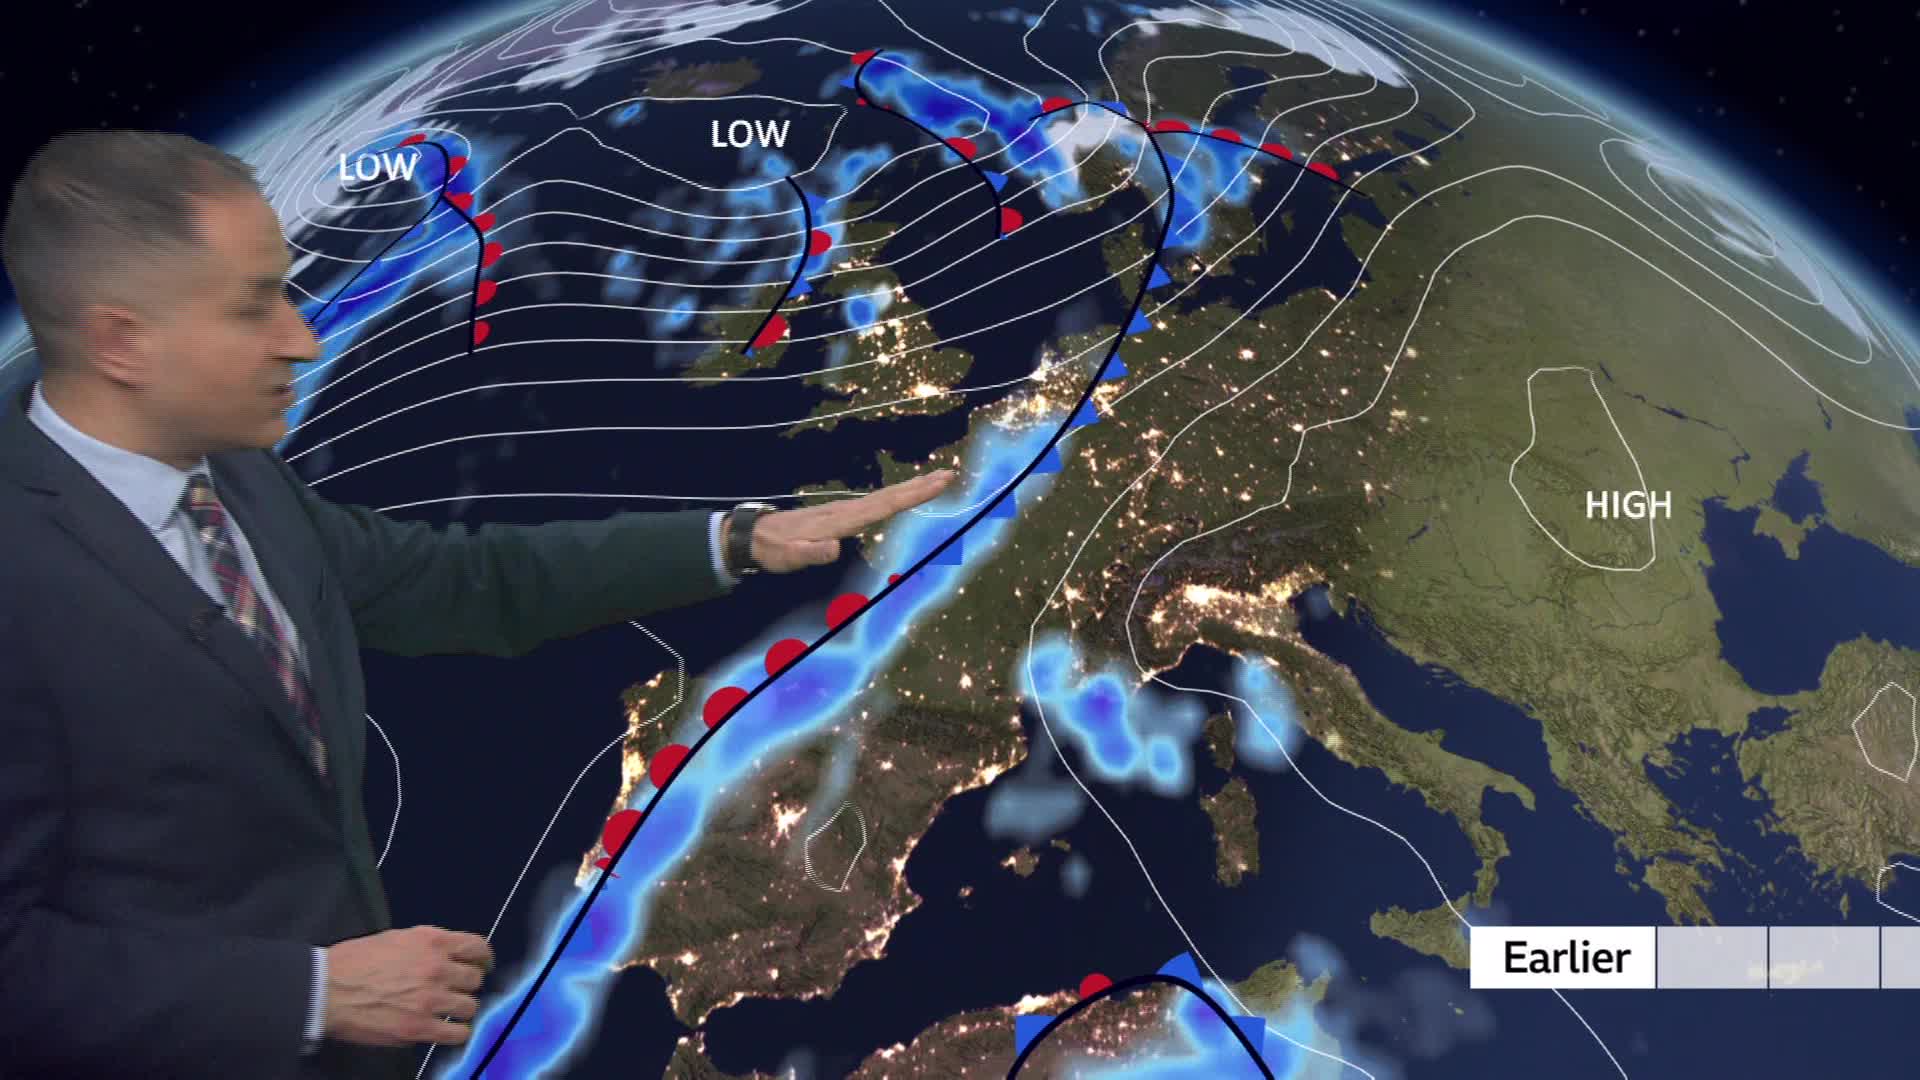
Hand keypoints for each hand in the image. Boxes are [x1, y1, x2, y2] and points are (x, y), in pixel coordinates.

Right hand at [322, 925, 493, 1047]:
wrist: (327, 990)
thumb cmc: (354, 962)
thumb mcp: (396, 938)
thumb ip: (427, 945)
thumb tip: (448, 955)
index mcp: (432, 941)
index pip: (478, 947)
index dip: (483, 958)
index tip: (481, 965)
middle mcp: (437, 968)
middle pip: (475, 979)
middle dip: (467, 984)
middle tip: (456, 990)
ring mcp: (431, 1000)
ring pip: (470, 1006)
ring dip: (461, 1009)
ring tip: (448, 1011)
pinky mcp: (420, 1028)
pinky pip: (458, 1033)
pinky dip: (457, 1033)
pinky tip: (447, 1030)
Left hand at [734, 468, 957, 573]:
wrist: (754, 537)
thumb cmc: (774, 550)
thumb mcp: (789, 557)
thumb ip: (810, 554)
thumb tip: (833, 548)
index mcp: (841, 521)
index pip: (883, 506)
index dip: (912, 495)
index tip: (938, 482)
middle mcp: (846, 512)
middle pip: (889, 497)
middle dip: (920, 486)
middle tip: (950, 473)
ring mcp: (843, 512)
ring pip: (884, 498)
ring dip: (911, 490)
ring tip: (936, 482)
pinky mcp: (840, 516)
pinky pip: (875, 505)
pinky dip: (894, 499)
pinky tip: (902, 498)